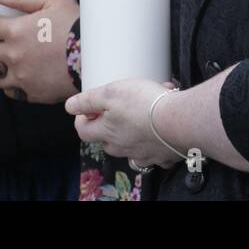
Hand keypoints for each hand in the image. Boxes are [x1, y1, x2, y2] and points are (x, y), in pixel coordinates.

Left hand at [0, 0, 79, 104]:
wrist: (99, 57)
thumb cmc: (78, 25)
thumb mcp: (52, 2)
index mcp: (16, 32)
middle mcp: (13, 56)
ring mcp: (21, 78)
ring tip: (8, 55)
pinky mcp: (31, 94)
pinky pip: (10, 89)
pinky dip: (10, 81)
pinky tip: (20, 72)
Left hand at [66, 79, 181, 169]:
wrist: (179, 122)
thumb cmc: (143, 104)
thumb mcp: (110, 93)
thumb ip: (87, 100)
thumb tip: (69, 107)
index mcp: (107, 132)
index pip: (84, 131)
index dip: (82, 119)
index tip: (88, 109)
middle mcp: (122, 147)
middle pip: (108, 142)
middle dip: (109, 127)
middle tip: (119, 109)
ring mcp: (143, 154)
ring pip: (131, 148)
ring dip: (133, 134)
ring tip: (145, 114)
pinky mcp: (164, 155)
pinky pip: (156, 152)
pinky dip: (156, 142)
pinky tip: (163, 129)